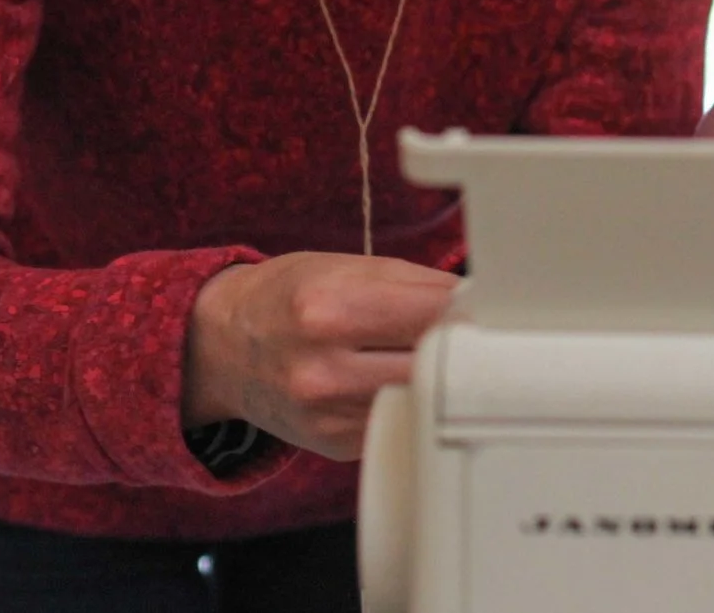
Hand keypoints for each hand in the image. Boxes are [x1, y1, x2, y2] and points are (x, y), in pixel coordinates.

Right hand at [182, 252, 457, 460]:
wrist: (220, 347)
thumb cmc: (289, 296)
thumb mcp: (345, 267)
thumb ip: (416, 284)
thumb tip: (480, 298)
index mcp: (329, 310)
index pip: (433, 315)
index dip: (472, 308)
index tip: (493, 304)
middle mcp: (324, 369)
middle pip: (433, 362)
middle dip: (461, 343)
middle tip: (479, 329)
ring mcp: (328, 416)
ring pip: (422, 396)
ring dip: (440, 375)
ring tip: (442, 352)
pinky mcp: (336, 445)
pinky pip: (398, 419)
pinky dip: (410, 397)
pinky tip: (399, 376)